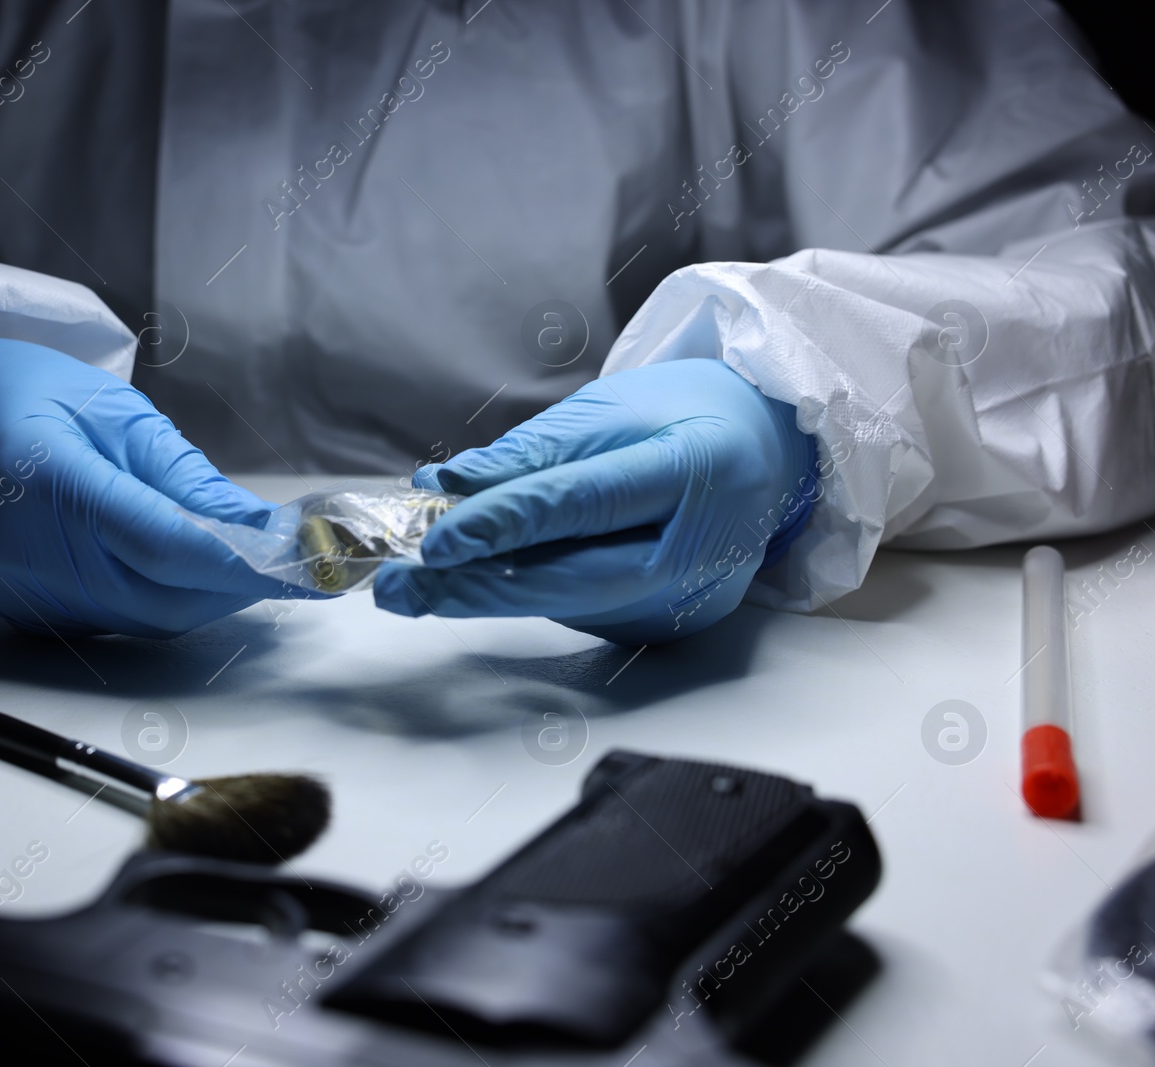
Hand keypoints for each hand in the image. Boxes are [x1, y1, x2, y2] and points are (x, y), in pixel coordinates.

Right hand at [0, 329, 289, 636]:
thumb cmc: (16, 393)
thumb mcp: (111, 408)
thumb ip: (184, 477)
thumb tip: (259, 526)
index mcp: (45, 478)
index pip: (161, 543)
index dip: (241, 561)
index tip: (307, 563)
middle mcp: (27, 551)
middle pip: (163, 594)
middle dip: (241, 582)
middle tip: (298, 560)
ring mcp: (22, 591)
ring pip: (147, 617)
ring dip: (209, 594)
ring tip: (248, 558)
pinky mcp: (24, 613)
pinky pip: (117, 620)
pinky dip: (164, 597)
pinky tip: (184, 567)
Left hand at [372, 359, 816, 642]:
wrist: (767, 453)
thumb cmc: (687, 418)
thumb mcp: (611, 409)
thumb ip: (531, 452)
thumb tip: (448, 482)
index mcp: (696, 469)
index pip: (585, 502)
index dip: (506, 522)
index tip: (437, 536)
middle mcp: (701, 547)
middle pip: (574, 579)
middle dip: (476, 588)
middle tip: (401, 588)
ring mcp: (689, 597)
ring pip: (569, 604)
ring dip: (486, 595)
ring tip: (416, 586)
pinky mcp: (668, 623)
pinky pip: (582, 610)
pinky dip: (527, 594)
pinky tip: (481, 582)